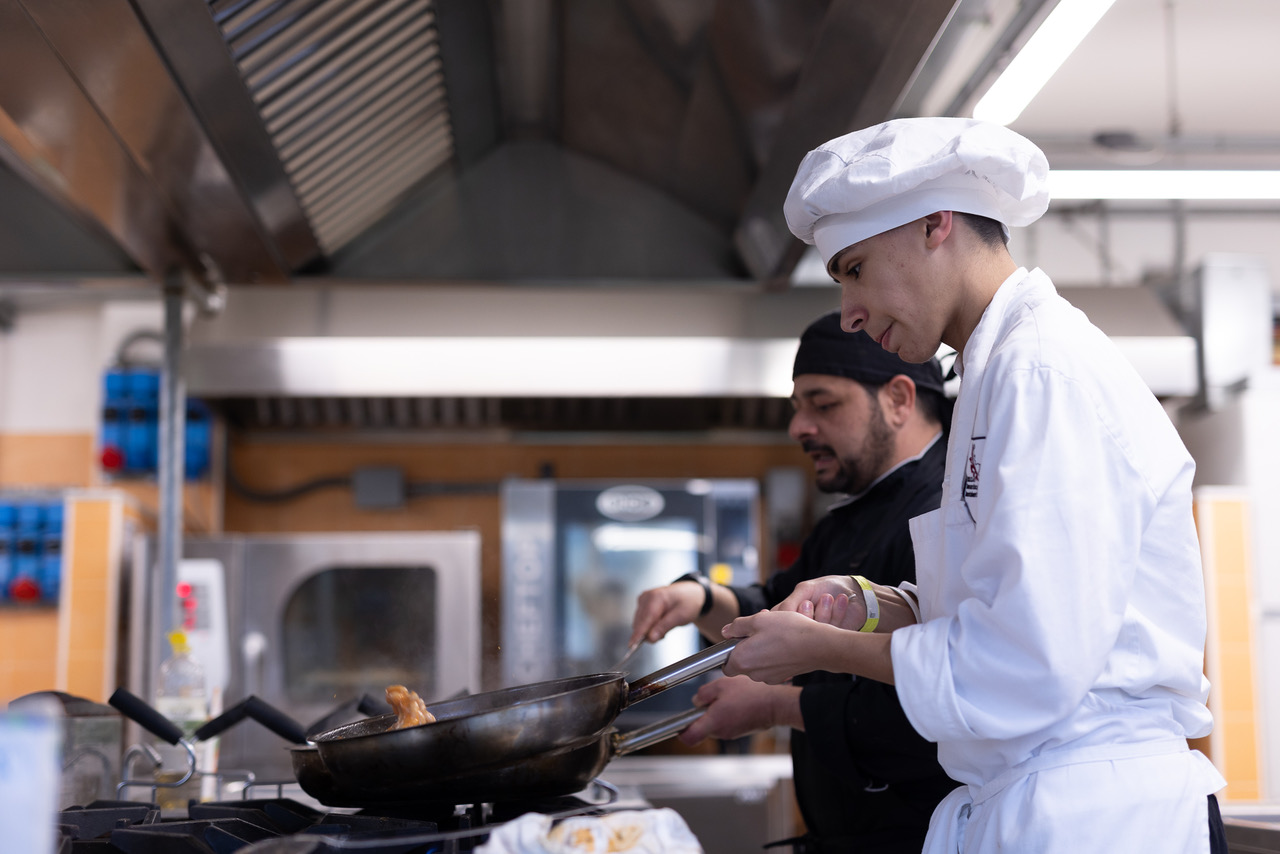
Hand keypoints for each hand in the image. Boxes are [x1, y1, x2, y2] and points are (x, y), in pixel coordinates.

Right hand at [629, 582, 702, 645]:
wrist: (689, 594)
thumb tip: (650, 638)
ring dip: (650, 631)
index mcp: (656, 597)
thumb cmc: (687, 602)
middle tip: (664, 634)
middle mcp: (646, 597)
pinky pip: (641, 621)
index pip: (645, 619)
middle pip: (640, 623)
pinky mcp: (642, 605)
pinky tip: (660, 623)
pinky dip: (649, 627)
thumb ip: (665, 627)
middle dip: (650, 634)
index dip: (638, 633)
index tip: (632, 645)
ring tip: (665, 625)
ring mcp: (643, 600)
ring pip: (639, 624)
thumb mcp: (681, 616)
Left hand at [678, 676, 800, 744]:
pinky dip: (725, 714)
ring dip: (714, 713)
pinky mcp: (739, 730)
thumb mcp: (721, 684)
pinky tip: (735, 701)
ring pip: (713, 725)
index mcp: (713, 722)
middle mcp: (721, 732)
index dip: (680, 732)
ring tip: (725, 697)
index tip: (677, 724)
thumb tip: (696, 701)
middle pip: (701, 728)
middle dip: (701, 714)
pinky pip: (725, 723)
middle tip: (709, 699)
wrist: (776, 704)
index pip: (688, 738)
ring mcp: (731, 733)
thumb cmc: (752, 694)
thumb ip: (703, 694)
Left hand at [721, 609, 835, 683]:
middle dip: (747, 647)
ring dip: (761, 650)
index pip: (725, 665)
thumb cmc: (788, 631)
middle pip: (743, 663)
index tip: (737, 640)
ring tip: (774, 633)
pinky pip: (772, 667)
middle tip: (759, 630)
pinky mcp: (783, 677)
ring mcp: (769, 677)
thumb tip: (726, 631)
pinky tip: (784, 644)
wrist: (818, 646)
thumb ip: (737, 626)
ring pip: (758, 664)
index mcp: (742, 660)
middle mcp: (753, 674)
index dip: (729, 652)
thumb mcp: (758, 619)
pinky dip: (774, 657)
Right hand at [774, 575, 867, 630]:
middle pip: (796, 630)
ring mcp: (818, 634)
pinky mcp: (833, 638)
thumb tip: (777, 618)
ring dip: (823, 611)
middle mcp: (803, 627)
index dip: (787, 617)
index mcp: (792, 614)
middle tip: (809, 602)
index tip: (800, 604)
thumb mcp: (805, 589)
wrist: (854, 591)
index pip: (779, 623)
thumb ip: (789, 602)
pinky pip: (832, 631)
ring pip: (814, 631)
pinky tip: (842, 599)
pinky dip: (837, 612)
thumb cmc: (828, 587)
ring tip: (828, 597)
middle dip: (805, 615)